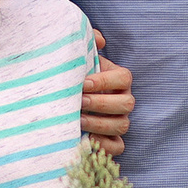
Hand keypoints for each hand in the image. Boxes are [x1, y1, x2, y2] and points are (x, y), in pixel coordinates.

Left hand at [81, 31, 133, 158]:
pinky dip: (103, 145)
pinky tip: (85, 140)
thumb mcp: (79, 59)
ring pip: (122, 125)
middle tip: (79, 102)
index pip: (123, 78)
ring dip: (99, 124)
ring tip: (77, 120)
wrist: (61, 100)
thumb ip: (88, 43)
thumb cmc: (73, 77)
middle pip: (126, 104)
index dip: (105, 81)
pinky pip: (117, 147)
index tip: (82, 84)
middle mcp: (124, 100)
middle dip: (101, 103)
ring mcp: (120, 122)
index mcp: (119, 79)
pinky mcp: (113, 141)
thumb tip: (100, 40)